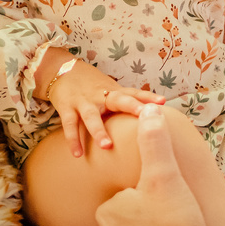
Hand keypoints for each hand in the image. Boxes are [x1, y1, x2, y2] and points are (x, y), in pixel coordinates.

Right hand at [50, 59, 165, 157]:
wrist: (61, 71)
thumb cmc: (92, 86)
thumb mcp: (110, 91)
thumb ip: (126, 104)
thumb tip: (150, 122)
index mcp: (114, 91)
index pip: (134, 93)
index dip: (148, 97)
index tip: (163, 102)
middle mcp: (101, 95)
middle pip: (118, 99)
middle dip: (131, 106)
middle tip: (143, 116)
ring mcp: (83, 101)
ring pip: (91, 116)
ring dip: (99, 131)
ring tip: (107, 146)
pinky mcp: (67, 108)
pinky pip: (70, 125)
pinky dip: (73, 140)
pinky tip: (77, 154)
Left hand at [96, 104, 207, 225]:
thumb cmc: (174, 224)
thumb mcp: (165, 175)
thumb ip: (155, 142)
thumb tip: (148, 110)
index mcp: (109, 212)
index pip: (127, 198)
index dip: (151, 197)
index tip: (169, 201)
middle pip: (129, 225)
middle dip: (149, 223)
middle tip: (176, 221)